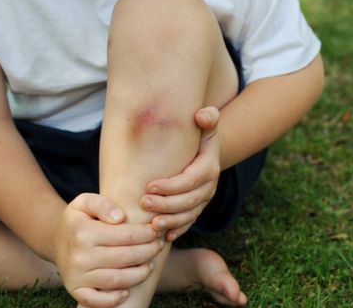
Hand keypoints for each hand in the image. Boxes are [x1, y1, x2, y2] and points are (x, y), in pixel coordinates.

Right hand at [54, 193, 163, 307]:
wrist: (55, 240)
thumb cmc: (79, 220)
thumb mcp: (85, 202)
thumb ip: (102, 203)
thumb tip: (120, 218)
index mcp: (84, 232)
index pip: (127, 235)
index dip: (147, 234)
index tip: (156, 230)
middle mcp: (80, 256)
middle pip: (126, 257)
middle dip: (149, 252)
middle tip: (158, 246)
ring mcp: (77, 276)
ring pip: (117, 280)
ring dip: (139, 274)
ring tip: (149, 265)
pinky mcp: (75, 290)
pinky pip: (96, 300)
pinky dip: (113, 300)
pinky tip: (126, 292)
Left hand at [141, 106, 220, 241]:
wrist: (202, 151)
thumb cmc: (198, 135)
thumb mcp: (204, 125)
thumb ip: (207, 118)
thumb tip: (202, 115)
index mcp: (209, 167)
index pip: (191, 180)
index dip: (171, 186)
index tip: (149, 185)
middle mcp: (209, 187)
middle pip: (189, 201)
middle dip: (166, 205)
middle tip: (143, 203)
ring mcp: (203, 200)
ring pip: (188, 215)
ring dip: (170, 221)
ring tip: (151, 224)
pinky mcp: (196, 209)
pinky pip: (188, 223)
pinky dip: (177, 230)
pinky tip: (163, 236)